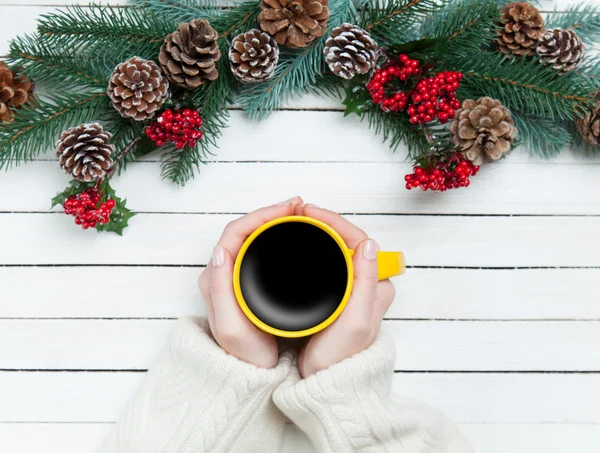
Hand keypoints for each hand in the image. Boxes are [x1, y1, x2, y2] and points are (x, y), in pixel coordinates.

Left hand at [198, 197, 303, 367]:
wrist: (247, 375)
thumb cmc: (242, 355)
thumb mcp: (230, 328)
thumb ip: (220, 289)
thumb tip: (220, 251)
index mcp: (215, 276)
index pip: (236, 231)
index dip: (262, 215)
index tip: (289, 210)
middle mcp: (221, 272)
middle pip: (246, 228)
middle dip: (272, 212)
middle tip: (300, 207)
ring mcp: (234, 275)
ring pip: (253, 236)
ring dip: (275, 221)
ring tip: (300, 215)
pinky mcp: (247, 281)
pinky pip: (260, 248)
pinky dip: (277, 235)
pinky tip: (294, 235)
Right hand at [298, 204, 395, 377]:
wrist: (326, 382)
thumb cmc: (341, 357)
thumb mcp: (355, 321)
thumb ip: (364, 283)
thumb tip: (369, 244)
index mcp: (377, 285)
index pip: (357, 240)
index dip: (333, 221)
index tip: (308, 212)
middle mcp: (368, 283)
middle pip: (347, 239)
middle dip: (324, 221)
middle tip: (298, 213)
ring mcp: (352, 287)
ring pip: (337, 248)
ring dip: (319, 232)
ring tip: (297, 222)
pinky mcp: (338, 293)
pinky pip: (328, 261)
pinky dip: (314, 248)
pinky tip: (299, 244)